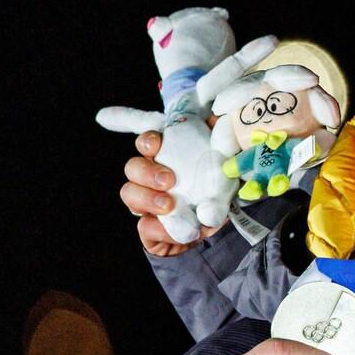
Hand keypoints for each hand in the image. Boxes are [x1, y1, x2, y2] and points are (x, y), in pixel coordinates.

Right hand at [122, 132, 221, 255]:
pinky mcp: (149, 229)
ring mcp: (147, 204)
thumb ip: (221, 147)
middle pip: (132, 167)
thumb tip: (217, 121)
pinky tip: (182, 230)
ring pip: (129, 193)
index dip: (145, 140)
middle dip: (146, 171)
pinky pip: (145, 227)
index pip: (147, 143)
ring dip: (147, 198)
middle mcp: (151, 179)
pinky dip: (162, 229)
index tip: (156, 144)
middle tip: (168, 180)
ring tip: (169, 205)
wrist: (215, 234)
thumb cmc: (215, 196)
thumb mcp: (225, 171)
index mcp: (167, 160)